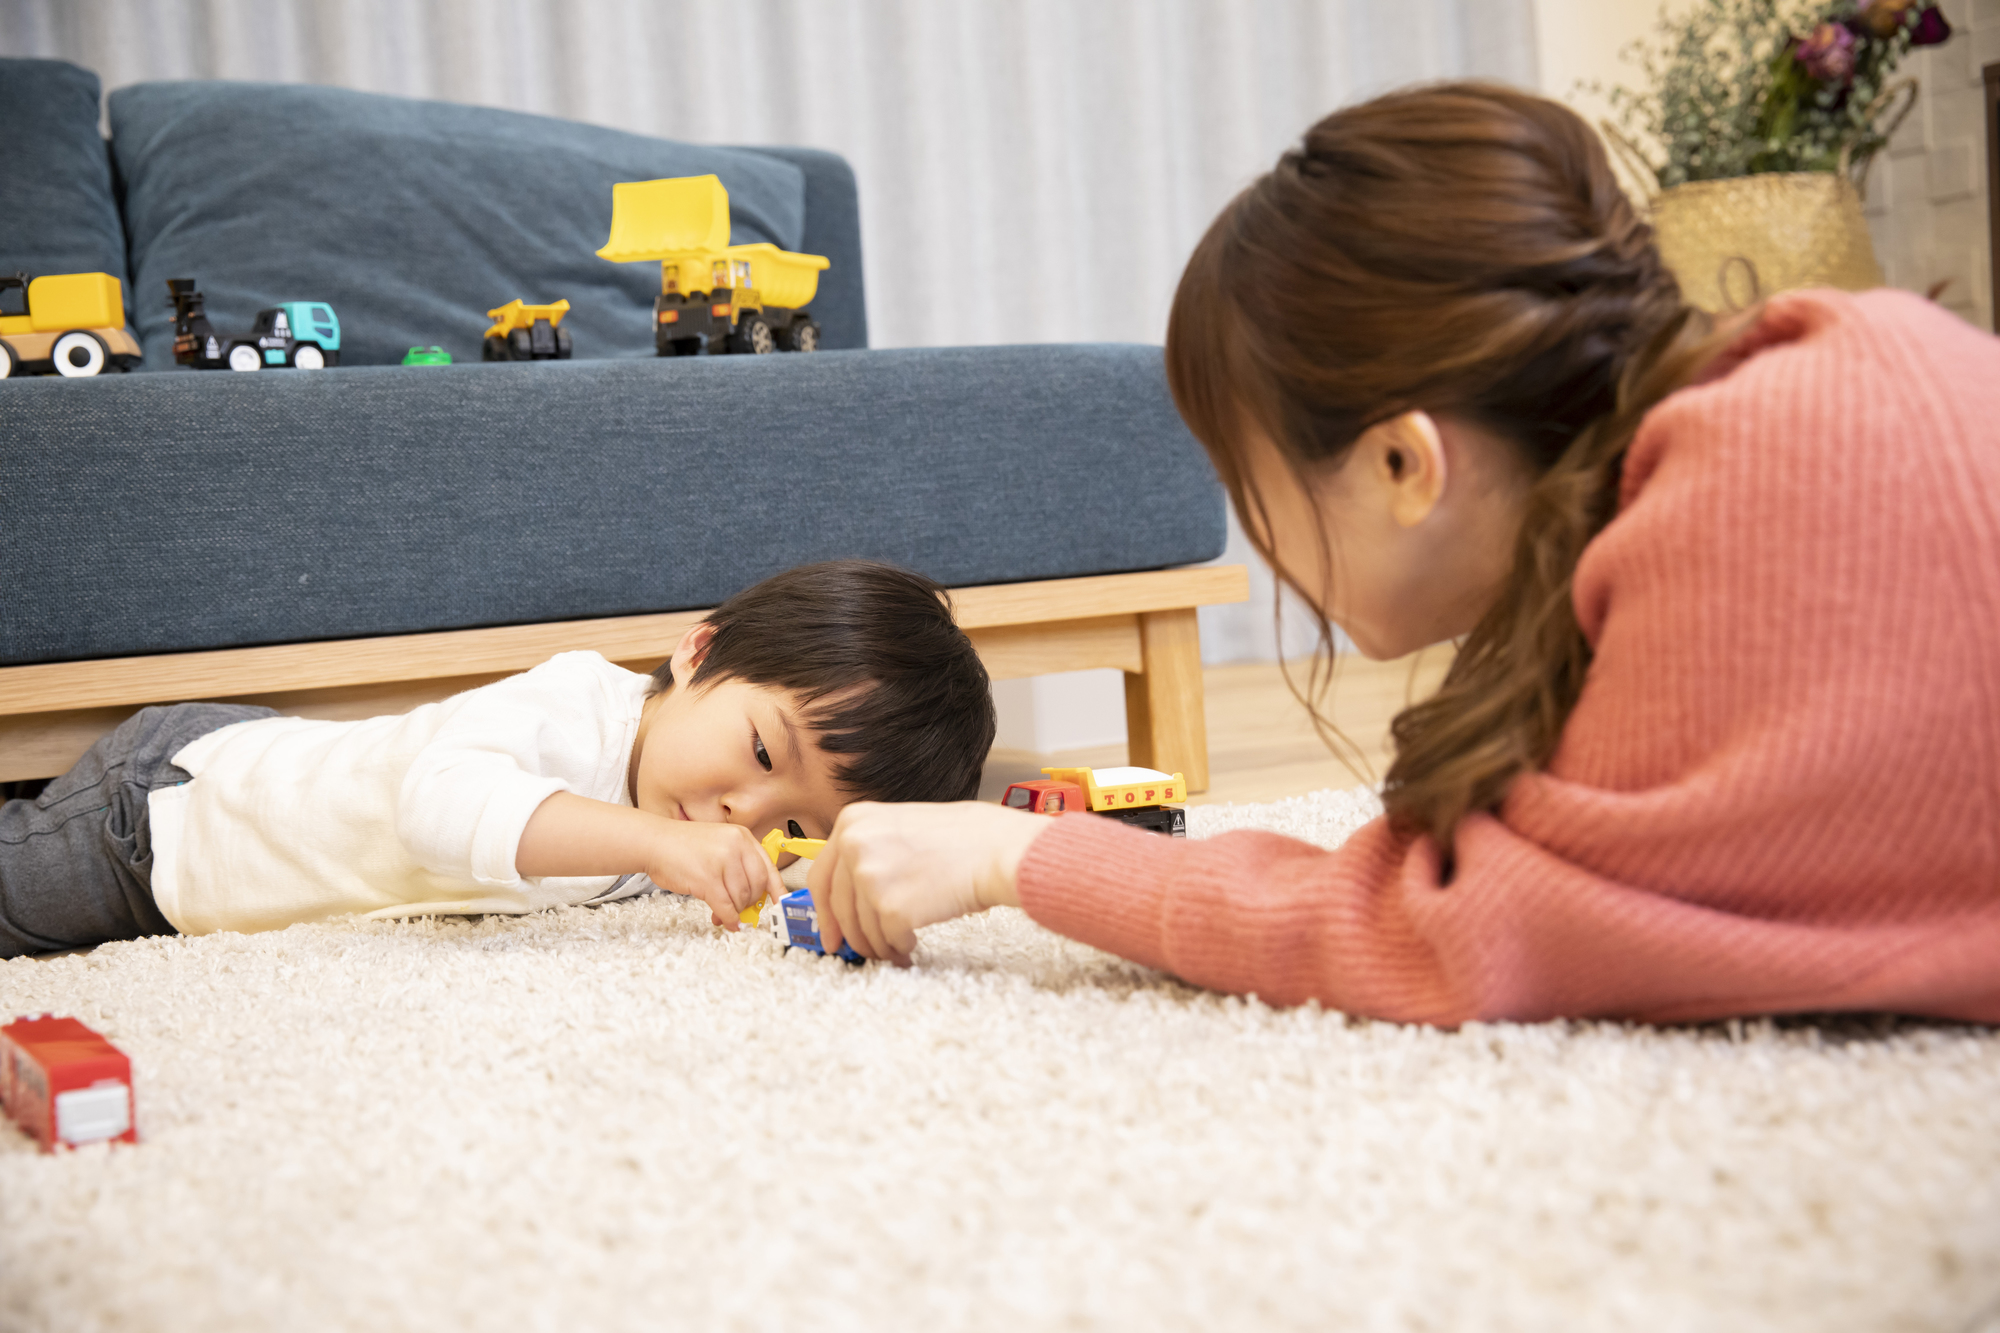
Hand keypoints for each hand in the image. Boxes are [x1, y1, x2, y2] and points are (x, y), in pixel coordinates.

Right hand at [645, 820, 784, 930]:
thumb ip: (737, 865)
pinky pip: (725, 906)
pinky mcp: (707, 879)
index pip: (768, 866)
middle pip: (757, 885)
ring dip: (735, 911)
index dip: (777, 888)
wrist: (653, 842)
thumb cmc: (682, 846)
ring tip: (725, 914)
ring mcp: (722, 861)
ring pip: (741, 897)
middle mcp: (736, 846)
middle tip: (742, 910)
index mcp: (742, 836)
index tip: (780, 903)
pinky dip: (728, 918)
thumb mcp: (718, 844)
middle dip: (750, 903)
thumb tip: (752, 896)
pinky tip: (724, 921)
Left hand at [807, 801, 1048, 965]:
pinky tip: (912, 944)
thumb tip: (850, 894)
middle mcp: (854, 845)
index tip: (829, 933)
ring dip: (880, 944)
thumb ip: (870, 851)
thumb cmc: (963, 839)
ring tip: (898, 945)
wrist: (997, 850)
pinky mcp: (891, 907)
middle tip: (861, 951)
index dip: (824, 911)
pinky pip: (887, 940)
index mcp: (853, 821)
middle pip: (839, 907)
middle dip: (851, 935)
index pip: (822, 876)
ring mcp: (870, 876)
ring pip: (863, 928)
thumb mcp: (901, 826)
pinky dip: (899, 948)